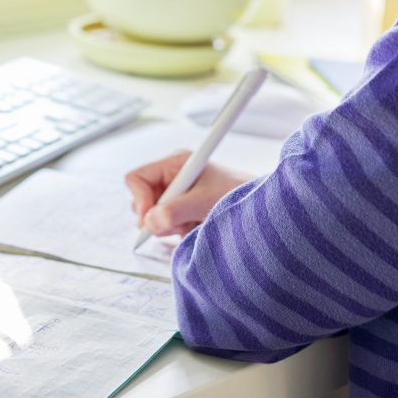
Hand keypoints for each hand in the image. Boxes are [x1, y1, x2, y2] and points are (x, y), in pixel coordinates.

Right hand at [124, 151, 251, 238]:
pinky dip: (179, 232)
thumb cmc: (238, 194)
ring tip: (195, 224)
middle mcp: (172, 179)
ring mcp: (176, 196)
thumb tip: (149, 222)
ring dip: (171, 227)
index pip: (137, 178)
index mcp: (174, 164)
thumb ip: (176, 210)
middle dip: (157, 217)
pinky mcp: (182, 212)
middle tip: (180, 223)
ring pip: (153, 218)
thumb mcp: (205, 201)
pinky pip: (166, 227)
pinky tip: (197, 229)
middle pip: (141, 201)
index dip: (140, 199)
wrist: (260, 211)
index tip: (151, 218)